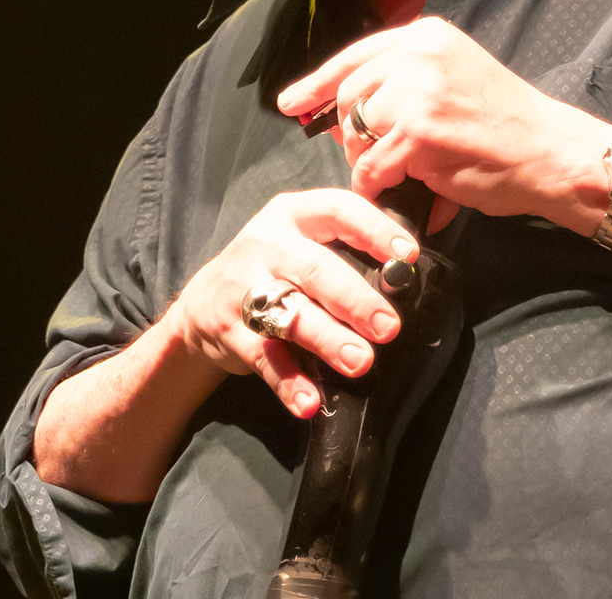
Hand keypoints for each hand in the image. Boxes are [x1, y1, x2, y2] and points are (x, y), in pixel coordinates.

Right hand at [167, 188, 417, 417]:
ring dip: (327, 340)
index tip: (408, 254)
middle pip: (314, 268)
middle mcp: (267, 243)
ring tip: (359, 362)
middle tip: (388, 327)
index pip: (339, 210)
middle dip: (354, 299)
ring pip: (289, 314)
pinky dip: (287, 381)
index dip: (375, 229)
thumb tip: (404, 280)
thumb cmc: (276, 268)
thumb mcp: (304, 243)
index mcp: (296, 214)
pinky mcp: (228, 327)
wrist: (203, 302)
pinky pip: (263, 356)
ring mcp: (242, 284)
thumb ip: (345, 252)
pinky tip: (309, 400)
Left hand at [276, 17, 611, 233]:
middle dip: (350, 134)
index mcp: (427, 36)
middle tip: (371, 158)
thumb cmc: (509, 126)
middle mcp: (418, 54)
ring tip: (405, 174)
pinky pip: (372, 168)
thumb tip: (348, 116)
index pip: (354, 56)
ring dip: (371, 162)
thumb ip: (406, 83)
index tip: (291, 103)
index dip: (317, 83)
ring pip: (357, 134)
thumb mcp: (456, 78)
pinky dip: (382, 186)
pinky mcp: (417, 133)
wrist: (552, 151)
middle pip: (348, 97)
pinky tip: (410, 190)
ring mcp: (416, 92)